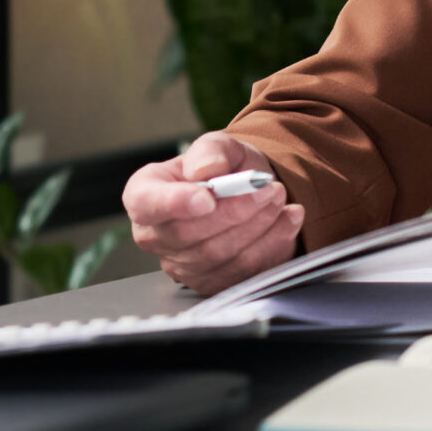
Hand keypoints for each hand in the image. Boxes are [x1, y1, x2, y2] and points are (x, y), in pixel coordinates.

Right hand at [123, 132, 303, 294]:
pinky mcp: (212, 284)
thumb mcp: (218, 147)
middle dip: (235, 211)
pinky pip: (243, 271)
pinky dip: (272, 244)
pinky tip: (287, 220)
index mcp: (144, 194)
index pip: (147, 204)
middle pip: (188, 234)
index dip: (174, 204)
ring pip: (220, 255)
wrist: (245, 192)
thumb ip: (211, 151)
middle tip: (269, 188)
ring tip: (279, 198)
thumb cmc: (221, 169)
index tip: (207, 197)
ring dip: (258, 225)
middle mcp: (155, 236)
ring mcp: (182, 265)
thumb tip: (206, 171)